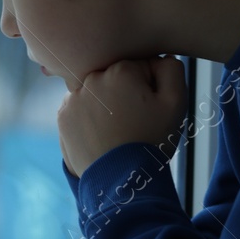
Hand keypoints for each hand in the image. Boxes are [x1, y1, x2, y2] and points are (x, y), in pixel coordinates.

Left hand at [58, 55, 187, 177]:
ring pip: (98, 93)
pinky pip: (82, 109)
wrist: (121, 181)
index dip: (151, 87)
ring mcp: (73, 99)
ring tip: (118, 131)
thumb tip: (160, 57)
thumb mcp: (175, 103)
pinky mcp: (63, 118)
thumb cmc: (151, 141)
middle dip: (127, 93)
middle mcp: (91, 78)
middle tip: (136, 121)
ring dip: (107, 104)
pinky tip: (103, 135)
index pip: (141, 66)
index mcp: (120, 70)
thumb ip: (172, 69)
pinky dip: (91, 118)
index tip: (151, 108)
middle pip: (117, 78)